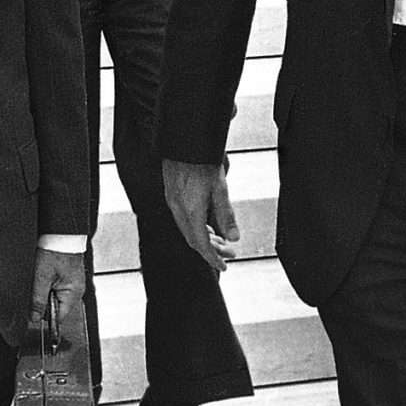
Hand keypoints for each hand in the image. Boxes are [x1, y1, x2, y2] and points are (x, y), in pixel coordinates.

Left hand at [29, 247, 90, 345]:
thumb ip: (38, 300)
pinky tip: (45, 273)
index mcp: (73, 294)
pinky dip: (48, 283)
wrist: (60, 232)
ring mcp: (73, 283)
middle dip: (44, 300)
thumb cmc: (54, 251)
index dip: (44, 316)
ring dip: (45, 291)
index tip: (32, 311)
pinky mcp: (68, 277)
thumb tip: (34, 319)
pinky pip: (56, 287)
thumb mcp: (42, 277)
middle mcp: (76, 291)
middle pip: (56, 307)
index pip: (59, 317)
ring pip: (54, 297)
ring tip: (42, 276)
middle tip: (38, 285)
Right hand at [161, 158, 240, 272]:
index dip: (212, 258)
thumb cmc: (202, 160)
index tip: (223, 266)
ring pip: (187, 229)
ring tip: (221, 240)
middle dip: (211, 250)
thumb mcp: (220, 188)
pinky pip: (183, 219)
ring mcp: (173, 201)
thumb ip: (226, 214)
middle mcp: (178, 209)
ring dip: (204, 238)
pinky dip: (196, 227)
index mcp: (190, 211)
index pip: (201, 244)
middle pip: (193, 239)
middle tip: (228, 254)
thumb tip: (234, 238)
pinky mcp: (172, 194)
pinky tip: (207, 223)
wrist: (183, 140)